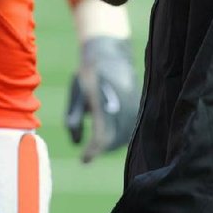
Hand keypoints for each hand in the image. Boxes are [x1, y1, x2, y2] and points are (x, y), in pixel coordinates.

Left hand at [65, 36, 139, 162]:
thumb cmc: (89, 73)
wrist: (110, 52)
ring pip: (125, 135)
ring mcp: (132, 103)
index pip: (101, 134)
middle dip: (101, 149)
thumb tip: (77, 144)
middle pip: (114, 138)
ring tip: (98, 147)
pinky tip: (110, 136)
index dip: (93, 151)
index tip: (84, 159)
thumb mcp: (77, 93)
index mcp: (102, 99)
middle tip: (88, 154)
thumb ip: (74, 118)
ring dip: (112, 144)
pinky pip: (131, 127)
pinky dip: (120, 135)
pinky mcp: (138, 104)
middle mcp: (120, 102)